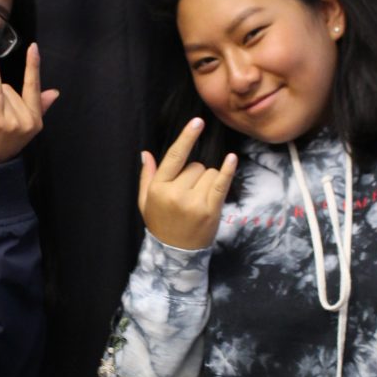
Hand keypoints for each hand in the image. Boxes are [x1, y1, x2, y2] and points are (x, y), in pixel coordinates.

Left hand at [0, 42, 58, 167]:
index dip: (33, 66)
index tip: (34, 48)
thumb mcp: (24, 129)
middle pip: (12, 88)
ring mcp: (13, 120)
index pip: (35, 88)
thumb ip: (39, 109)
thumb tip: (54, 92)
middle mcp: (28, 120)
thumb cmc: (1, 145)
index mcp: (36, 121)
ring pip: (0, 91)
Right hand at [138, 118, 236, 248]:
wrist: (176, 254)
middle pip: (195, 165)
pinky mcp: (211, 210)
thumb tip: (146, 153)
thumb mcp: (145, 202)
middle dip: (194, 174)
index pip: (174, 157)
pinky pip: (221, 183)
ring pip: (209, 173)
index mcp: (159, 188)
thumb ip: (147, 177)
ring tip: (198, 200)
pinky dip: (227, 170)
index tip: (198, 121)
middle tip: (188, 194)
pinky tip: (231, 159)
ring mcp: (194, 202)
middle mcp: (176, 193)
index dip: (186, 137)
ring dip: (207, 181)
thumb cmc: (161, 224)